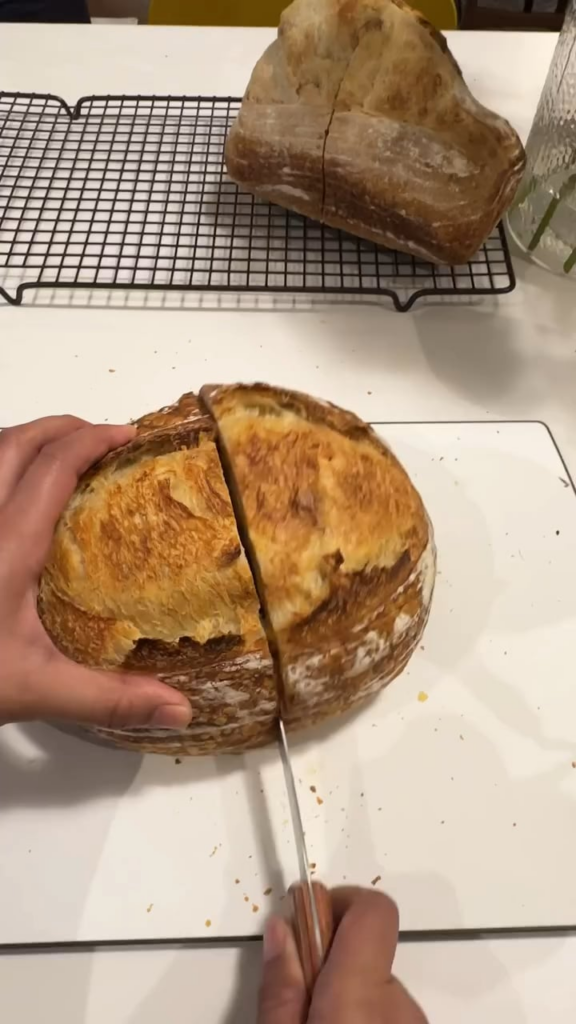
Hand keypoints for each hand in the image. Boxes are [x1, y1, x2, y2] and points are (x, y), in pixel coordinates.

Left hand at [0, 415, 192, 729]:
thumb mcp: (36, 690)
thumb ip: (109, 698)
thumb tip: (180, 708)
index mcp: (6, 544)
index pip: (53, 466)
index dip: (93, 440)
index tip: (129, 437)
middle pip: (16, 442)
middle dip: (63, 427)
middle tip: (102, 437)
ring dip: (27, 442)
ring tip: (61, 457)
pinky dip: (1, 469)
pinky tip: (14, 500)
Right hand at [258, 887, 427, 1023]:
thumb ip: (281, 988)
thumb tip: (282, 932)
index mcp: (361, 995)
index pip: (372, 910)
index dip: (336, 903)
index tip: (305, 920)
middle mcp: (401, 1007)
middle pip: (367, 952)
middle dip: (331, 962)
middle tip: (298, 995)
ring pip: (378, 987)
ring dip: (348, 997)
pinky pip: (391, 1014)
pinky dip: (366, 1018)